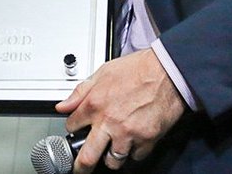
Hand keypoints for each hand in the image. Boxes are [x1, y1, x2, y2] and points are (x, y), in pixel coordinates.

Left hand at [55, 49, 185, 171]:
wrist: (168, 71)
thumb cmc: (139, 68)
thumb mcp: (103, 72)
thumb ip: (80, 91)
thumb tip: (63, 105)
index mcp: (95, 104)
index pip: (72, 126)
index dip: (74, 128)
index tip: (77, 130)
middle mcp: (109, 122)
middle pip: (87, 158)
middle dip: (81, 167)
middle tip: (80, 169)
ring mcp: (128, 133)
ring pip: (113, 161)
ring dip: (111, 157)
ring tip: (113, 149)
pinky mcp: (146, 139)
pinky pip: (136, 156)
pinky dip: (134, 152)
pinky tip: (134, 141)